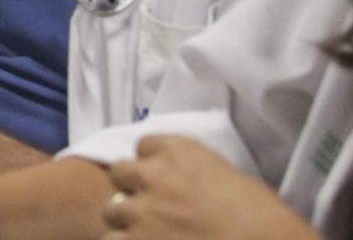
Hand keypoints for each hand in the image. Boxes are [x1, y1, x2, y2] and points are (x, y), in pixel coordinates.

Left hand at [103, 136, 317, 239]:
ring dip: (127, 222)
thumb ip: (196, 175)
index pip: (144, 146)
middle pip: (119, 173)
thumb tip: (188, 187)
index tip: (165, 181)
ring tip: (149, 235)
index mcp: (178, 151)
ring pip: (111, 209)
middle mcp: (152, 175)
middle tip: (152, 209)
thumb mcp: (232, 178)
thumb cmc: (265, 219)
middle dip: (132, 189)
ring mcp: (141, 211)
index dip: (154, 165)